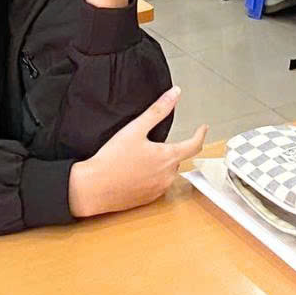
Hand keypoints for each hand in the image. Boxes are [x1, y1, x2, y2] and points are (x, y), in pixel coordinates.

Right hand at [67, 87, 207, 218]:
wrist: (93, 188)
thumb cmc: (112, 160)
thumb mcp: (135, 128)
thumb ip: (158, 110)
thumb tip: (174, 94)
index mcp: (168, 157)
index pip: (194, 145)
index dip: (200, 135)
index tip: (202, 129)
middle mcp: (167, 176)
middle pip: (178, 158)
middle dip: (171, 149)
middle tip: (153, 143)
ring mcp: (158, 190)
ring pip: (167, 173)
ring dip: (161, 164)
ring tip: (140, 157)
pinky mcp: (147, 200)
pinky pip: (156, 185)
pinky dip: (151, 177)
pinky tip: (135, 172)